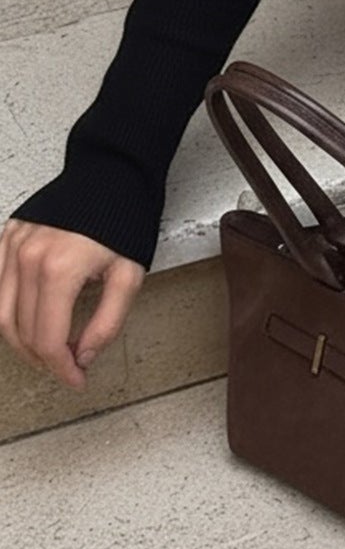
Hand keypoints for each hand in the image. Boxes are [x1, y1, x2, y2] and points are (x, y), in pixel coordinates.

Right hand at [0, 219, 145, 390]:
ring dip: (21, 341)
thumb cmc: (124, 217)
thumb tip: (84, 356)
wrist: (113, 170)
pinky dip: (7, 310)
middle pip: (23, 332)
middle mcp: (29, 258)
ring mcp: (13, 246)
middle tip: (66, 366)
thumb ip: (107, 322)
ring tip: (46, 350)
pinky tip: (26, 319)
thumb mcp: (129, 274)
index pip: (49, 341)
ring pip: (1, 314)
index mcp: (60, 269)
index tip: (76, 378)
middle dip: (44, 359)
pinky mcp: (7, 236)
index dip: (62, 369)